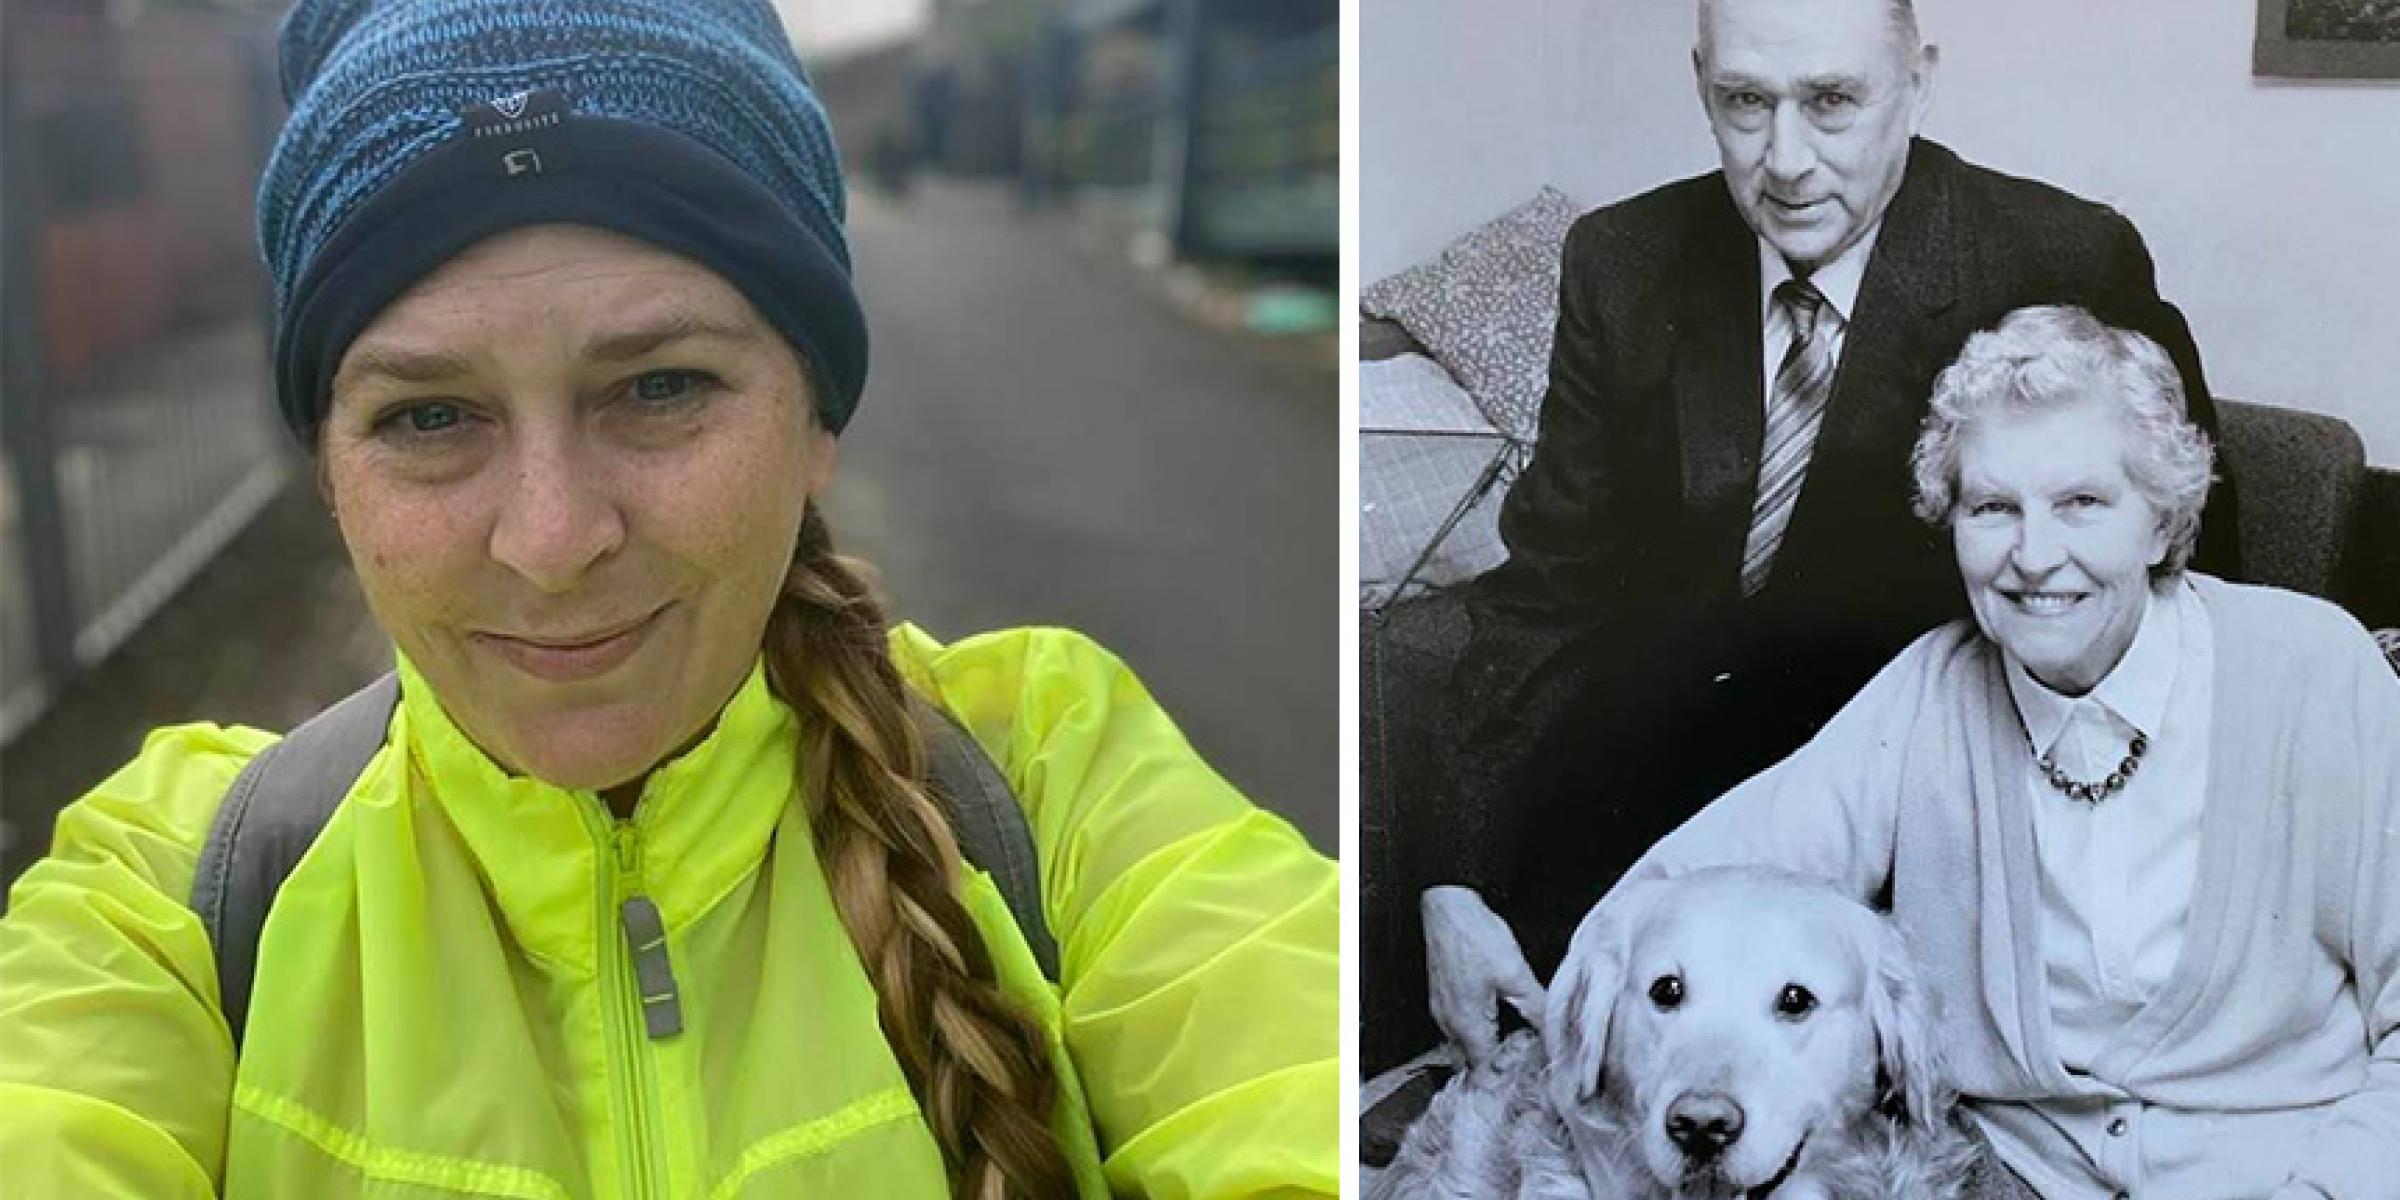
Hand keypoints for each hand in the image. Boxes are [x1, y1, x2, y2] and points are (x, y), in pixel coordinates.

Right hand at [1422, 886, 1543, 1073]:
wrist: (1447, 906)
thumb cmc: (1475, 936)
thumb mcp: (1515, 974)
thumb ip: (1536, 1009)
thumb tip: (1555, 1033)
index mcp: (1468, 1025)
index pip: (1485, 1073)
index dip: (1508, 1077)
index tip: (1529, 1073)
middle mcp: (1449, 1024)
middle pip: (1472, 1063)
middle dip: (1496, 1066)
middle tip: (1524, 1057)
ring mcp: (1441, 1011)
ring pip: (1463, 1046)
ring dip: (1486, 1048)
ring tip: (1516, 1039)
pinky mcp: (1441, 997)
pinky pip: (1458, 1028)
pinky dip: (1477, 1031)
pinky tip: (1497, 1016)